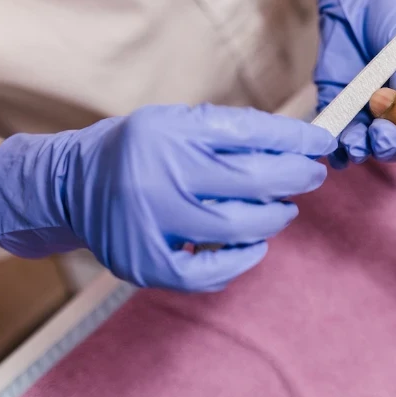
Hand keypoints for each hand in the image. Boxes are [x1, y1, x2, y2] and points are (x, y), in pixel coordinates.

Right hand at [0, 105, 334, 291]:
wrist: (72, 186)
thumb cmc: (140, 150)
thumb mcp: (179, 123)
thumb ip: (234, 132)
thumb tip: (300, 143)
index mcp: (169, 135)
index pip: (250, 135)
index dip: (295, 140)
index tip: (322, 144)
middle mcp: (158, 178)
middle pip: (251, 181)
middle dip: (294, 178)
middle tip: (310, 176)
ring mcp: (151, 226)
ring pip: (238, 227)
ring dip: (273, 218)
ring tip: (279, 208)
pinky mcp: (147, 264)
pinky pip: (209, 273)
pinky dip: (242, 261)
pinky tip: (255, 246)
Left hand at [302, 0, 395, 179]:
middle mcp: (393, 113)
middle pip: (391, 145)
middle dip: (387, 145)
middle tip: (380, 133)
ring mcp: (362, 110)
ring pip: (361, 143)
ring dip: (358, 149)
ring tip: (354, 143)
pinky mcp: (334, 101)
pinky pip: (333, 130)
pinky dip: (332, 145)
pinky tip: (332, 150)